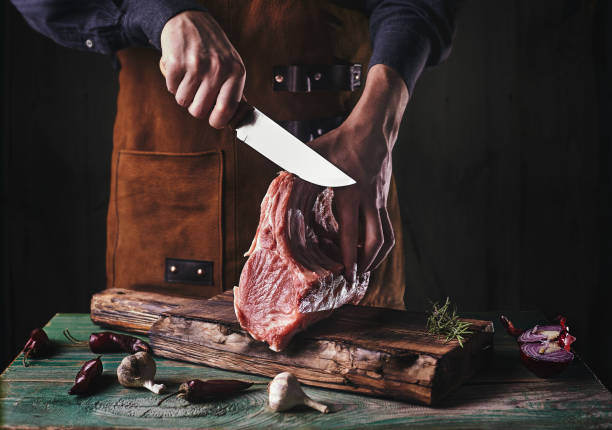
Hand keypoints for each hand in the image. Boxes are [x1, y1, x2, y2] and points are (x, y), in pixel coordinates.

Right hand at [160, 11, 244, 127]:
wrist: (190, 20)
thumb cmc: (213, 48)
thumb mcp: (232, 65)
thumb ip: (234, 91)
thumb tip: (237, 119)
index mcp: (236, 72)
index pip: (226, 110)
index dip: (217, 121)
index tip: (213, 121)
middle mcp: (218, 69)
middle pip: (199, 111)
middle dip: (195, 107)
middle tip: (197, 94)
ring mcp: (197, 65)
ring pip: (183, 102)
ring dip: (183, 94)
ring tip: (190, 78)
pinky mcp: (176, 62)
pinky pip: (171, 89)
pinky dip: (173, 83)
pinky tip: (181, 70)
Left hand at [310, 64, 408, 281]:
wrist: (373, 129)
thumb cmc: (341, 141)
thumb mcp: (314, 154)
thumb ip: (296, 170)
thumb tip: (278, 182)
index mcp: (351, 193)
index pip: (351, 232)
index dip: (350, 257)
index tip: (347, 274)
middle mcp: (369, 200)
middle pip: (376, 241)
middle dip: (368, 263)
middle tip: (356, 277)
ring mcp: (380, 200)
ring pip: (387, 236)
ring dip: (378, 256)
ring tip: (365, 267)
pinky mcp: (384, 198)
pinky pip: (387, 226)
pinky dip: (380, 241)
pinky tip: (368, 246)